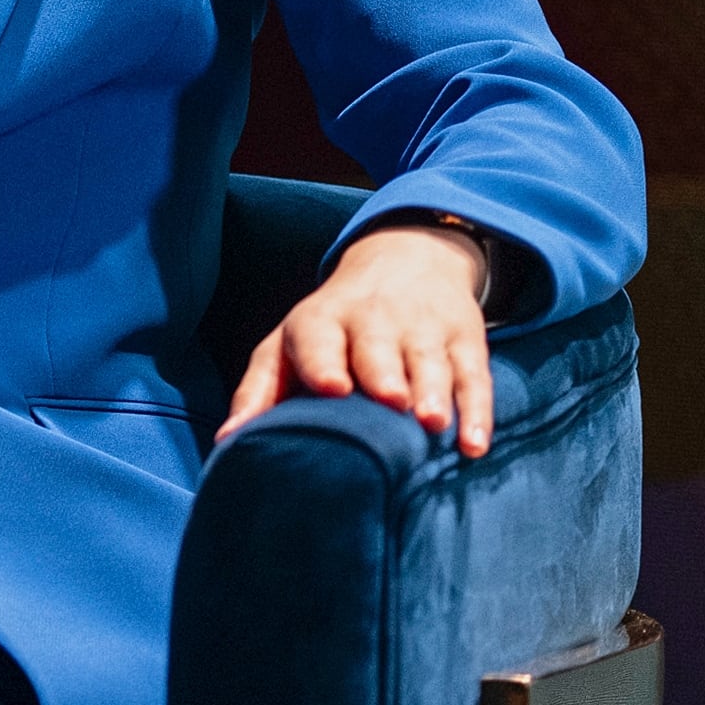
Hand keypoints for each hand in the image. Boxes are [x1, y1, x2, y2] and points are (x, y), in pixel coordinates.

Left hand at [217, 224, 494, 456]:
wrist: (405, 260)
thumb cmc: (331, 327)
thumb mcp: (288, 345)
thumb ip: (259, 390)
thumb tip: (227, 441)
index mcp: (320, 321)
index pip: (318, 336)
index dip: (323, 362)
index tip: (332, 389)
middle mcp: (373, 320)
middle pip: (378, 347)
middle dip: (384, 374)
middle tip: (391, 403)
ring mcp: (423, 329)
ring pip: (430, 361)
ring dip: (434, 392)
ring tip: (433, 424)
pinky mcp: (465, 340)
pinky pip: (474, 376)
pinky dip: (477, 411)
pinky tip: (475, 444)